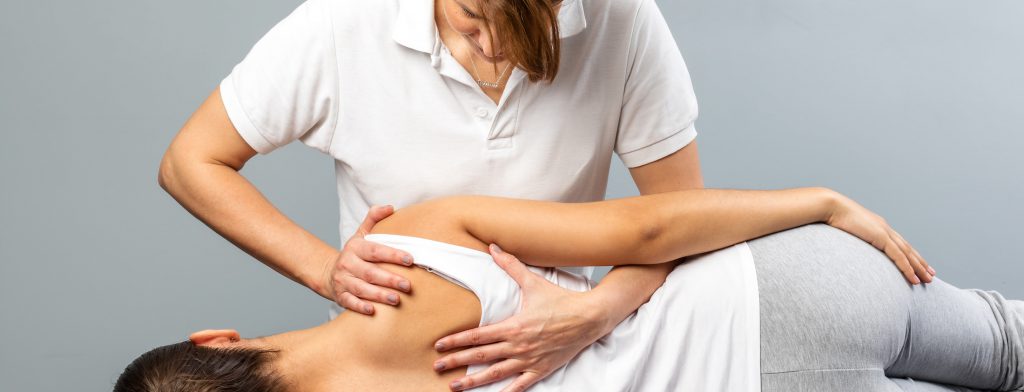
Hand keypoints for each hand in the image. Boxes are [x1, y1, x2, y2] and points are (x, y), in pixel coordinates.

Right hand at [318, 204, 414, 314]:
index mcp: (355, 247)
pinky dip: (360, 307)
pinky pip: (349, 302)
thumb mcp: (361, 234)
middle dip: (389, 279)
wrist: (329, 272)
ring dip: (379, 295)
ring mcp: (342, 280)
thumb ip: (374, 219)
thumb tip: (390, 207)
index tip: (411, 260)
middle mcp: (347, 263)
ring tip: (396, 299)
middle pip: (370, 272)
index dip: (393, 255)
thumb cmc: (355, 254)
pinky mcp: (340, 296)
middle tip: (408, 285)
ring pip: (361, 288)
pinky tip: (373, 311)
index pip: (375, 250)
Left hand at [432, 244, 608, 391]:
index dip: (456, 341)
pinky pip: (519, 386)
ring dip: (473, 381)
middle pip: (480, 356)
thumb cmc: (561, 300)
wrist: (589, 317)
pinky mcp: (541, 370)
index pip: (478, 336)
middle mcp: (518, 345)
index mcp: (513, 326)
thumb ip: (511, 266)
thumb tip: (493, 248)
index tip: (439, 345)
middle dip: (456, 361)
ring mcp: (529, 360)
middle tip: (436, 366)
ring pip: (495, 374)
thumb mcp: (533, 282)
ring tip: (454, 386)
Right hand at [825, 192, 935, 284]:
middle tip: (930, 274)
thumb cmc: (831, 217)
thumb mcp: (844, 230)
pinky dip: (907, 268)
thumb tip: (843, 248)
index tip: (917, 264)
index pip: (898, 243)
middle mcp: (885, 229)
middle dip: (920, 262)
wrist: (830, 206)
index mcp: (877, 227)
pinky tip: (914, 278)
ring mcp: (884, 232)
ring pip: (908, 254)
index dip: (909, 255)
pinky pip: (898, 256)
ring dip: (919, 267)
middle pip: (907, 249)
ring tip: (928, 279)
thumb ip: (849, 237)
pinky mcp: (881, 237)